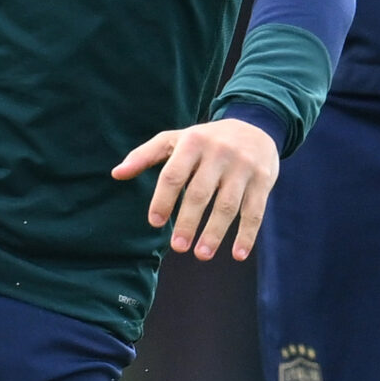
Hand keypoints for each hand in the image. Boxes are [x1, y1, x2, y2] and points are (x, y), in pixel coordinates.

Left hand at [110, 118, 280, 261]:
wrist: (255, 126)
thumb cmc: (206, 140)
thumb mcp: (175, 139)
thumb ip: (145, 155)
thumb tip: (116, 174)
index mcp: (193, 142)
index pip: (174, 174)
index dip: (163, 199)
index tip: (155, 223)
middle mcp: (219, 152)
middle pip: (200, 192)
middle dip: (188, 222)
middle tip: (177, 247)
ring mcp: (243, 166)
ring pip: (227, 204)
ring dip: (214, 232)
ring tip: (202, 255)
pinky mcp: (263, 179)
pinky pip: (255, 210)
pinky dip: (247, 234)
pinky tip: (238, 254)